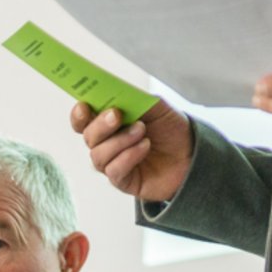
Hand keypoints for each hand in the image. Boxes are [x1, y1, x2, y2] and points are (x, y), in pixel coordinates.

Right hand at [71, 99, 193, 201]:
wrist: (192, 153)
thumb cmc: (171, 129)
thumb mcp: (157, 107)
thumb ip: (136, 99)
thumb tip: (117, 91)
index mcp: (110, 123)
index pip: (83, 119)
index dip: (79, 114)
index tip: (84, 105)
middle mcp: (107, 143)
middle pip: (88, 136)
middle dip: (100, 125)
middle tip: (117, 115)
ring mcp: (113, 162)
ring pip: (98, 154)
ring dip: (120, 140)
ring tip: (142, 131)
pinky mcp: (123, 180)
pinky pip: (113, 170)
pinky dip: (128, 156)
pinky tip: (144, 147)